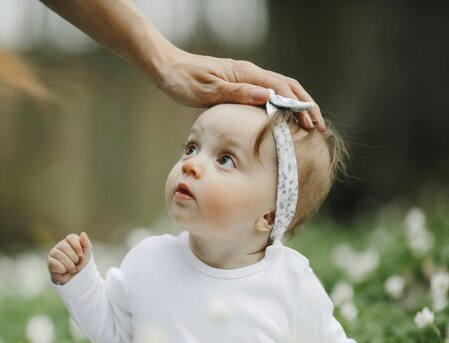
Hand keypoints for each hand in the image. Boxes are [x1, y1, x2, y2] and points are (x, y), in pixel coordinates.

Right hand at [48, 232, 91, 284]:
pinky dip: (63, 269)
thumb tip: (83, 233)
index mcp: (69, 241)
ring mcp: (54, 253)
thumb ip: (86, 244)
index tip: (81, 255)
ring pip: (59, 254)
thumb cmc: (80, 262)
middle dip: (74, 257)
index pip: (71, 237)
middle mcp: (60, 245)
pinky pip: (55, 263)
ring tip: (73, 269)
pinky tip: (64, 270)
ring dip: (69, 264)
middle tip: (76, 263)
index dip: (77, 246)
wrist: (75, 276)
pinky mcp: (50, 262)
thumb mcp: (86, 254)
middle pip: (64, 246)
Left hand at [156, 47, 324, 130]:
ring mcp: (246, 78)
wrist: (169, 69)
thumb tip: (266, 97)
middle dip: (306, 106)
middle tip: (319, 127)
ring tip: (309, 124)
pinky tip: (284, 118)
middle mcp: (250, 73)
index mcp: (247, 73)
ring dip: (296, 106)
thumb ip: (237, 93)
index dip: (298, 107)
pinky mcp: (239, 85)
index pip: (281, 89)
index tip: (309, 124)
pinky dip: (281, 105)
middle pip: (288, 88)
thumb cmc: (185, 80)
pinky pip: (267, 94)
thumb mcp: (209, 90)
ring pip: (280, 90)